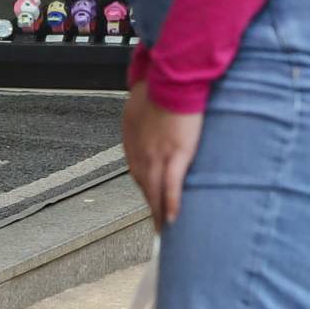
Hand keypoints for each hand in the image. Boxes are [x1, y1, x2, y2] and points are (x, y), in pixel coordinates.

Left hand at [122, 82, 202, 228]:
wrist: (171, 79)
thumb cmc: (157, 87)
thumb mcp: (140, 107)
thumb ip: (142, 123)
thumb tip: (146, 128)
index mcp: (133, 143)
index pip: (138, 174)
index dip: (146, 190)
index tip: (152, 201)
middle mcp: (141, 154)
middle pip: (145, 188)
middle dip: (152, 209)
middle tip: (158, 226)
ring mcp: (157, 156)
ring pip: (155, 193)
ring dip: (159, 214)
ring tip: (165, 229)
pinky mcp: (176, 155)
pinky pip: (172, 187)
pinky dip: (171, 205)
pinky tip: (173, 219)